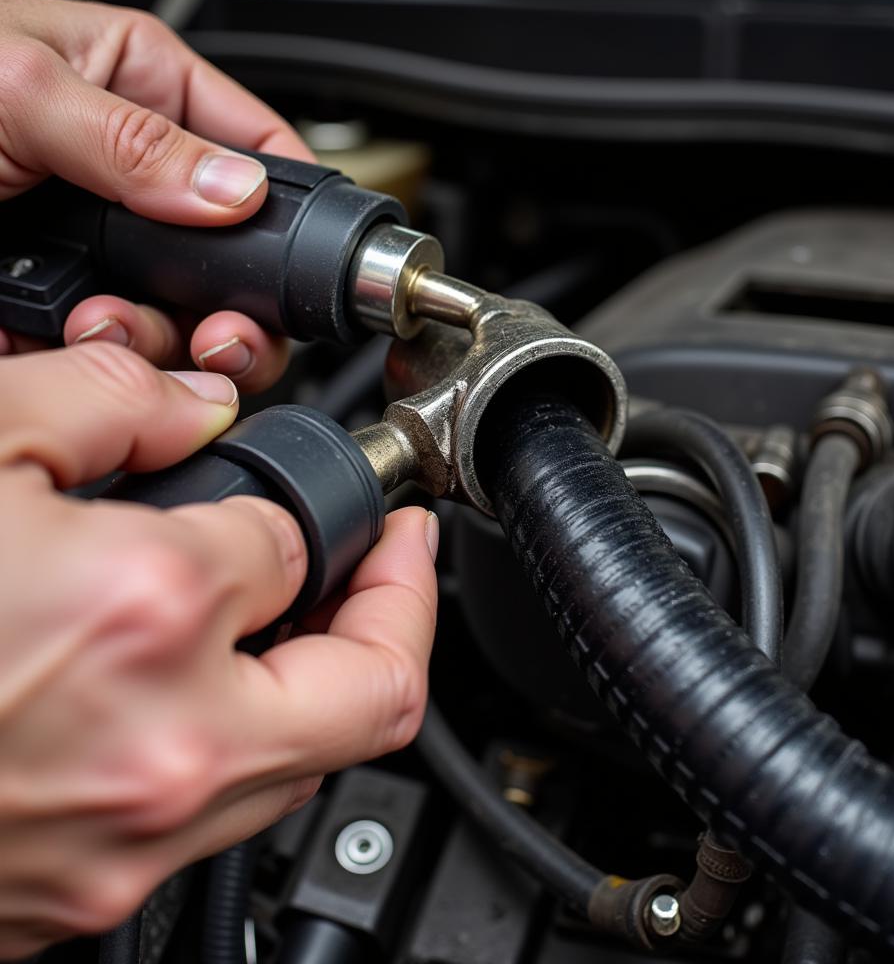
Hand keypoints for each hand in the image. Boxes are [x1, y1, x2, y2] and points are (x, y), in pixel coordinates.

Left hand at [0, 0, 315, 390]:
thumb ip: (138, 141)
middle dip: (238, 309)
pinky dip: (114, 362)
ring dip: (165, 341)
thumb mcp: (18, 84)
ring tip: (106, 321)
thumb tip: (238, 190)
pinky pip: (125, 355)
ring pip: (189, 322)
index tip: (308, 263)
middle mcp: (138, 184)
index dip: (295, 205)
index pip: (262, 149)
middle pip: (242, 261)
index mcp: (145, 95)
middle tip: (221, 332)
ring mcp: (103, 254)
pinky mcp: (64, 311)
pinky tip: (76, 336)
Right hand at [0, 343, 438, 957]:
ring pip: (313, 762)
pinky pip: (223, 813)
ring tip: (313, 609)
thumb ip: (90, 403)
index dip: (300, 492)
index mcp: (141, 612)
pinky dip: (246, 741)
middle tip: (393, 554)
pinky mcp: (86, 895)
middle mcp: (162, 749)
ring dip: (334, 678)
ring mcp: (130, 843)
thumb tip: (181, 402)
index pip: (290, 538)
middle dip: (402, 607)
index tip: (304, 482)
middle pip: (376, 687)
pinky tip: (202, 683)